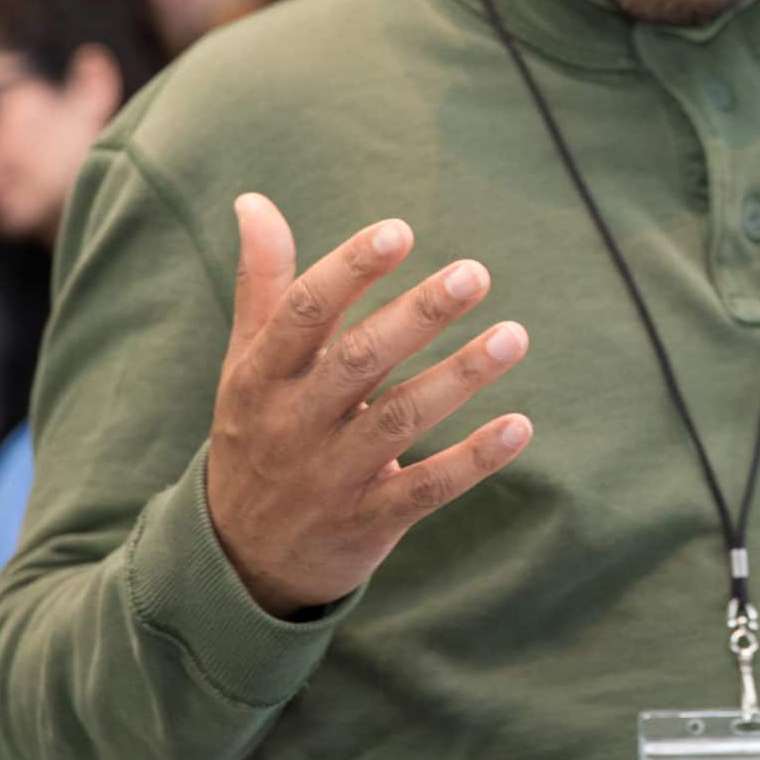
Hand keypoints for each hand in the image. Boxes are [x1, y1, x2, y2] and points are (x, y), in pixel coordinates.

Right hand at [205, 194, 533, 618]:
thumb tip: (253, 199)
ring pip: (401, 422)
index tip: (400, 230)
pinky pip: (427, 488)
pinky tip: (521, 425)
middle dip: (419, 317)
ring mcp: (331, 476)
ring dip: (460, 377)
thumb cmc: (256, 433)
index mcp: (261, 376)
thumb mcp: (246, 363)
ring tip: (515, 336)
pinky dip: (475, 459)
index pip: (303, 314)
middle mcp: (293, 423)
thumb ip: (264, 284)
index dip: (349, 270)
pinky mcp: (370, 521)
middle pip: (359, 363)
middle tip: (476, 272)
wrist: (238, 560)